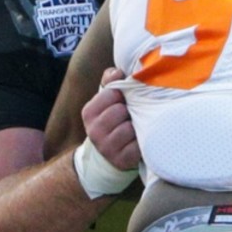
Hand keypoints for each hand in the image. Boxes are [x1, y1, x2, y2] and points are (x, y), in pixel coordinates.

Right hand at [74, 68, 139, 199]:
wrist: (110, 155)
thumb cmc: (113, 119)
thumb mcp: (107, 100)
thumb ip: (110, 82)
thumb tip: (118, 72)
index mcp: (89, 112)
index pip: (112, 93)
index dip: (122, 95)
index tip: (123, 100)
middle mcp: (94, 131)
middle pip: (120, 110)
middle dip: (130, 111)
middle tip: (131, 115)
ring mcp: (107, 148)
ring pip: (129, 128)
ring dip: (137, 126)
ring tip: (136, 127)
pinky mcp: (122, 160)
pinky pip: (137, 145)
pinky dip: (142, 141)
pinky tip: (139, 140)